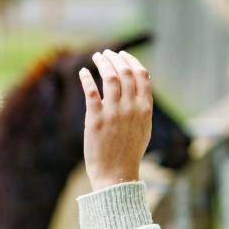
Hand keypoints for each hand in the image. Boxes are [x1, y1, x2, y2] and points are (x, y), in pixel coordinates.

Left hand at [79, 49, 152, 191]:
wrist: (116, 174)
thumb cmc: (129, 152)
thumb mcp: (144, 128)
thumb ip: (143, 105)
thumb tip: (143, 83)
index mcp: (145, 109)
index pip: (142, 75)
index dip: (131, 61)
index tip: (122, 55)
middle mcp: (131, 108)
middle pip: (125, 72)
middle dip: (115, 58)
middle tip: (106, 53)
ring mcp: (113, 113)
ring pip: (109, 77)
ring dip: (102, 63)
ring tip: (96, 57)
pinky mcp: (95, 120)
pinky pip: (91, 91)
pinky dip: (86, 78)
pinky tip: (83, 72)